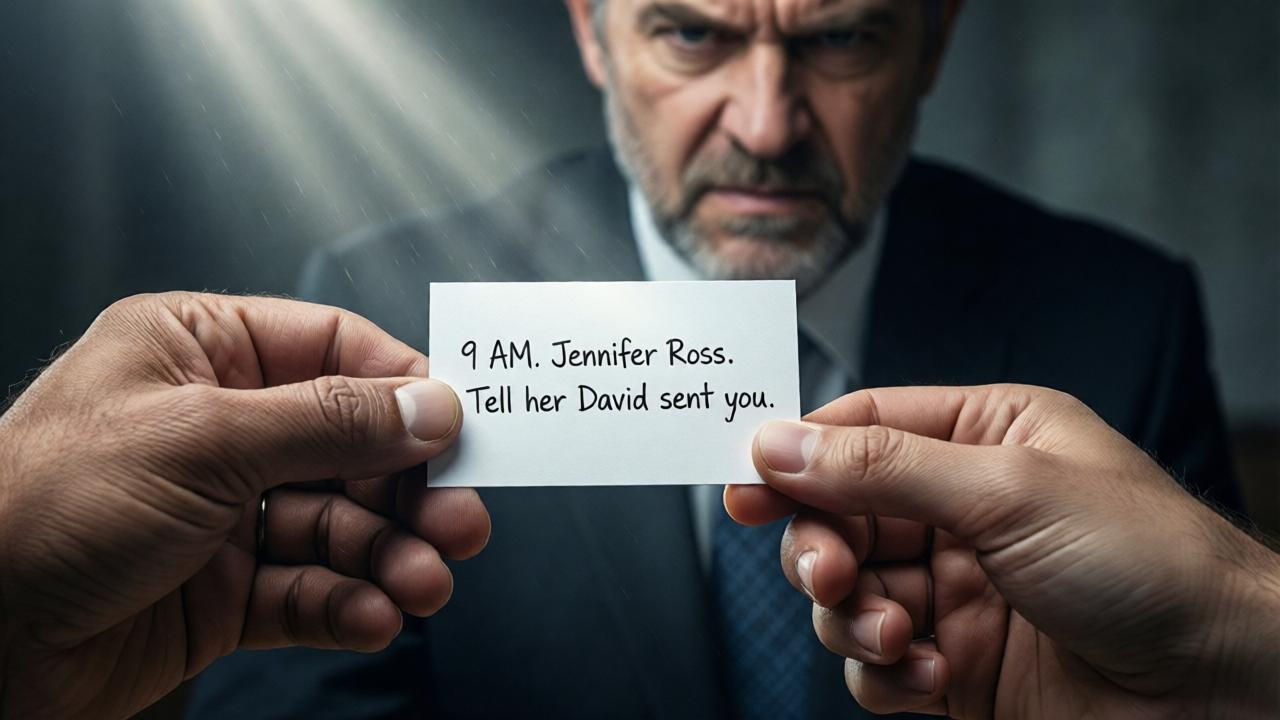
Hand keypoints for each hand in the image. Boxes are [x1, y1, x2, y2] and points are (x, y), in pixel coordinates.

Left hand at [0, 293, 488, 719]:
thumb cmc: (43, 506)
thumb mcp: (201, 440)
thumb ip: (328, 422)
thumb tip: (431, 407)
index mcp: (200, 353)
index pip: (333, 351)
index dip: (404, 390)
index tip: (464, 429)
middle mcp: (219, 428)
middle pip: (350, 446)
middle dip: (409, 489)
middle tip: (460, 523)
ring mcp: (224, 512)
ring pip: (339, 526)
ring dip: (389, 556)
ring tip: (424, 585)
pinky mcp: (223, 590)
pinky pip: (307, 590)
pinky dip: (346, 604)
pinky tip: (371, 616)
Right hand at [727, 385, 1279, 717]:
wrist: (1224, 685)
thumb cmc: (1148, 560)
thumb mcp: (1008, 491)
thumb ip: (882, 467)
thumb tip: (778, 442)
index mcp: (981, 439)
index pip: (860, 430)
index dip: (797, 456)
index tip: (744, 486)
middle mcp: (961, 510)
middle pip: (839, 516)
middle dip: (821, 547)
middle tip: (827, 572)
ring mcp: (955, 590)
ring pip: (847, 593)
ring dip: (851, 617)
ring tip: (895, 636)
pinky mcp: (954, 665)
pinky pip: (876, 664)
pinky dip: (882, 674)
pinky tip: (925, 677)